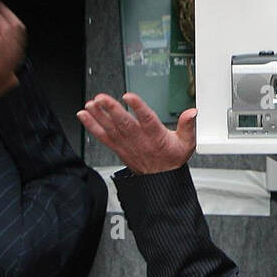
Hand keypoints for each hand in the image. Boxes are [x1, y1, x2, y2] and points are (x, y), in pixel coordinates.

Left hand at [78, 93, 196, 175]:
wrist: (160, 180)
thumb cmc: (171, 159)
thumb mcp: (186, 143)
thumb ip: (188, 126)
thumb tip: (192, 112)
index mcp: (156, 136)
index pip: (147, 120)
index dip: (138, 108)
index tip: (129, 97)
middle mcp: (139, 140)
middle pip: (124, 123)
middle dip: (112, 110)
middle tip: (102, 98)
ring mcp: (126, 144)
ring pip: (111, 129)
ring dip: (99, 116)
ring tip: (91, 103)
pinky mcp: (117, 148)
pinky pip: (102, 136)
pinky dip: (91, 125)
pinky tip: (84, 115)